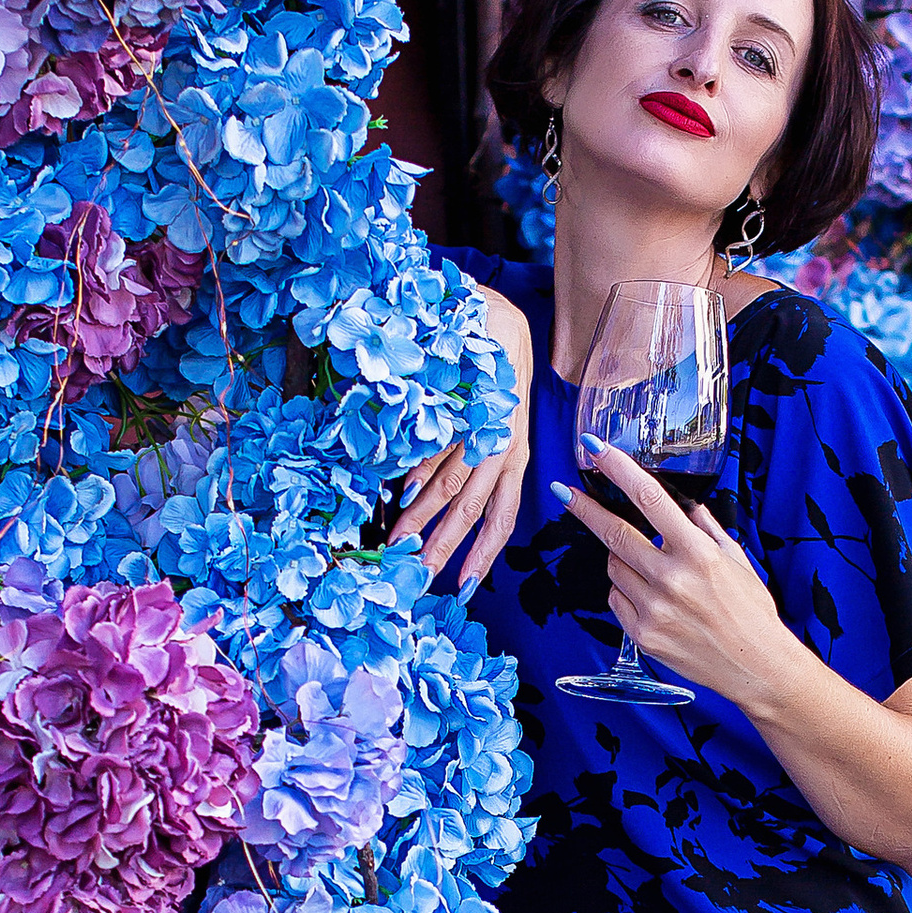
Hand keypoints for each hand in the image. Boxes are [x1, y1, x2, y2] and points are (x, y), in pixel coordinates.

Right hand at [402, 282, 532, 590]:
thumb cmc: (494, 383)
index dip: (482, 554)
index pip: (501, 518)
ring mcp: (483, 428)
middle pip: (471, 509)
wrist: (500, 324)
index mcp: (514, 460)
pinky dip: (419, 469)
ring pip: (450, 482)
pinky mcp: (463, 404)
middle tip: (418, 574)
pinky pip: (438, 444)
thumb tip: (419, 499)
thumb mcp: (492, 429)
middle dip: (443, 547)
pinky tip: (402, 492)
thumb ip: (463, 464)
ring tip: (398, 541)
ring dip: (422, 516)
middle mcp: (503, 449)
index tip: (461, 587)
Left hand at [554, 442, 803, 708]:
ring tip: (648, 568)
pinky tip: (650, 598)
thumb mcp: (736, 560)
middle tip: (566, 493)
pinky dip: (625, 591)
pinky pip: (617, 599)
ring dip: (621, 558)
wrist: (756, 666)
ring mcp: (654, 609)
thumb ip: (705, 529)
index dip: (618, 469)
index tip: (596, 450)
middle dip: (585, 509)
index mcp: (697, 553)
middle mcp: (672, 579)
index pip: (649, 499)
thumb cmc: (751, 612)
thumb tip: (683, 505)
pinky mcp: (642, 634)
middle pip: (614, 532)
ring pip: (614, 567)